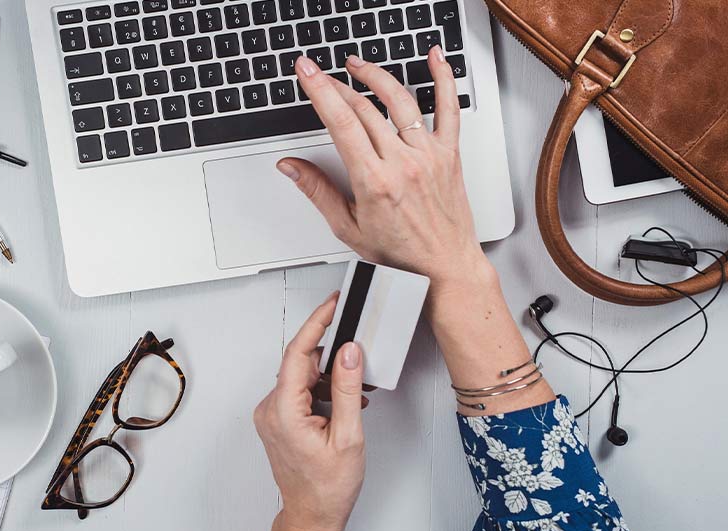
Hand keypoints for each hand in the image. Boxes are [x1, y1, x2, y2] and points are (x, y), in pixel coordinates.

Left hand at [254, 294, 365, 530]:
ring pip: (302, 376)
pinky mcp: (277, 419)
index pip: (297, 353)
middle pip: (301, 363)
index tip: (332, 304)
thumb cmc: (327, 486)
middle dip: (331, 356)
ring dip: (329, 377)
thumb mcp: (348, 435)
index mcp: (284, 411)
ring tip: (354, 390)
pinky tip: (341, 402)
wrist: (313, 513)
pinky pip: (299, 390)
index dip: (317, 323)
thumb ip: (347, 388)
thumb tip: (348, 352)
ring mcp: (271, 414)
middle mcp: (271, 409)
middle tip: (357, 349)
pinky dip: (322, 390)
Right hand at [277, 48, 489, 290]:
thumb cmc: (401, 252)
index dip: (320, 91)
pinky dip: (443, 78)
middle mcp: (403, 163)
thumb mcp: (348, 228)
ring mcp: (428, 155)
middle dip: (336, 84)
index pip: (341, 123)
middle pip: (364, 108)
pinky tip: (435, 56)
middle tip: (320, 71)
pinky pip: (449, 108)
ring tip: (357, 65)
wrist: (445, 265)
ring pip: (400, 101)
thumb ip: (317, 191)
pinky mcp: (449, 153)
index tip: (307, 72)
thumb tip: (291, 167)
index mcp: (374, 181)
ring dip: (375, 76)